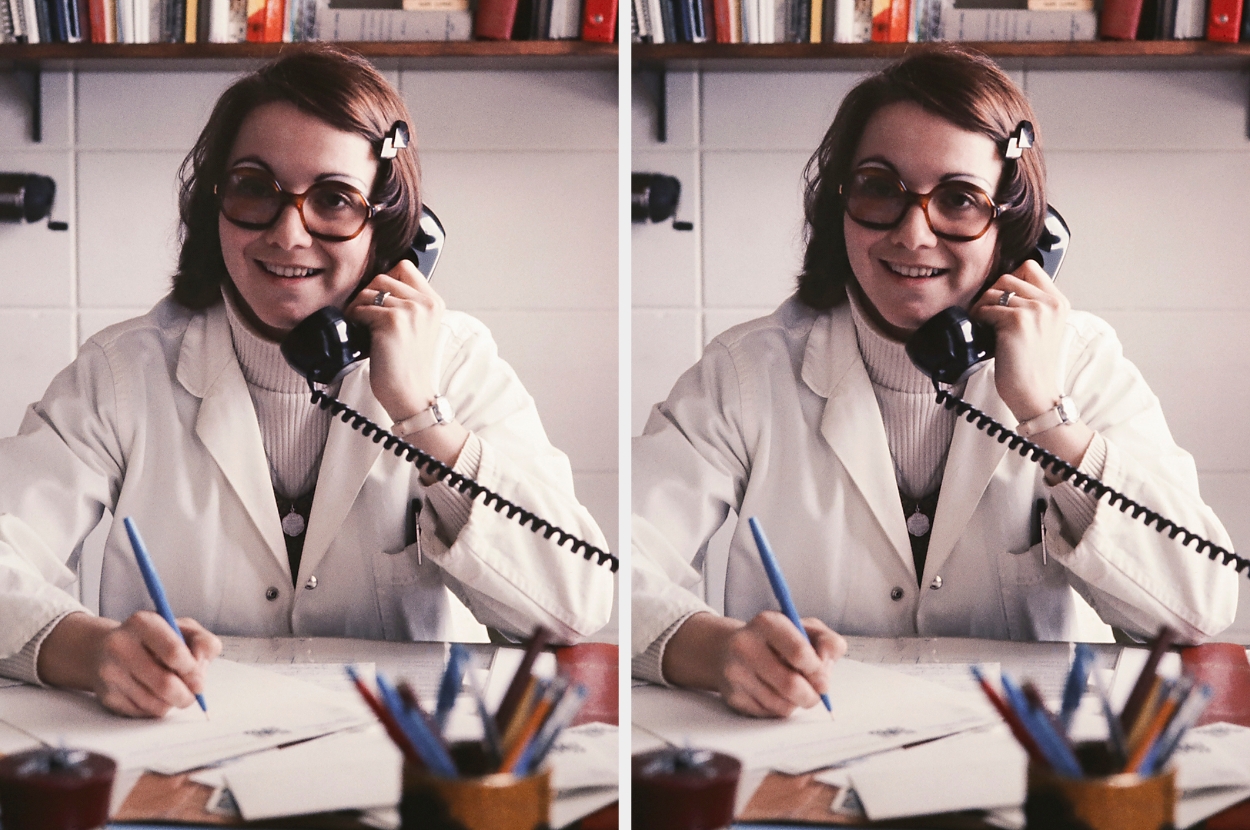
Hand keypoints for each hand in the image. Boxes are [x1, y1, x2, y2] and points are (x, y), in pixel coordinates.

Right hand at [38, 611, 220, 717]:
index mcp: (142, 623)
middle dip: (187, 694)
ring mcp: (110, 673)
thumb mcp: (183, 628)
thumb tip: (201, 663)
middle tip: (194, 693)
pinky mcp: (108, 696)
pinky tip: (155, 694)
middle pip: (165, 684)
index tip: (199, 678)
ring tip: (174, 690)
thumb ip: (203, 641)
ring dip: (173, 702)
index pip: (174, 652)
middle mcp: (120, 646)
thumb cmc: (156, 639)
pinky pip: (144, 713)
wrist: (106, 649)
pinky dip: (157, 708)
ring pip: (156, 703)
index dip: (192, 670)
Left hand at [346, 259, 445, 422]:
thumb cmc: (409, 366)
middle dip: (368, 294)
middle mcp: (426, 303)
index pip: (404, 267)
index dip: (386, 280)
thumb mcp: (418, 328)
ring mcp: (411, 311)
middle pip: (384, 276)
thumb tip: (375, 287)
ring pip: (369, 291)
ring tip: (361, 325)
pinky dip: (354, 319)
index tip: (378, 300)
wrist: (410, 394)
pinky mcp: (393, 321)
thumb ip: (407, 304)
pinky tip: (359, 334)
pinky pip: (361, 308)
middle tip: (364, 315)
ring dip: (358, 306)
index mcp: (434, 302)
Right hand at [663, 611, 846, 717]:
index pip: (799, 652)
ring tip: (793, 689)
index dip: (817, 670)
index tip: (823, 678)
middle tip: (816, 693)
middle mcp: (745, 645)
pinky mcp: (733, 696)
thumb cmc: (777, 641)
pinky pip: (769, 714)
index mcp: (766, 623)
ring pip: (782, 704)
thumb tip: (828, 659)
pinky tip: (775, 694)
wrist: (729, 650)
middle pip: (791, 685)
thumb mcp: (805, 629)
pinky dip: (780, 709)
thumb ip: (827, 641)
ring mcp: (735, 672)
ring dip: (797, 703)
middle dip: (812, 695)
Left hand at [969, 259, 1069, 422]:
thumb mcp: (1041, 328)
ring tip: (984, 324)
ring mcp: (1035, 310)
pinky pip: (986, 308)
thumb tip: (1000, 288)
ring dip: (982, 306)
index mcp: (1058, 302)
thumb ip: (1031, 305)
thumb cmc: (1032, 366)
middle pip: (1008, 276)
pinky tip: (983, 332)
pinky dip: (979, 318)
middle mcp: (1050, 302)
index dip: (1009, 280)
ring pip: (994, 290)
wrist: (1035, 393)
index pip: (1029, 267)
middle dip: (991, 294)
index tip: (1000, 299)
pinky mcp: (1017, 321)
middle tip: (987, 314)